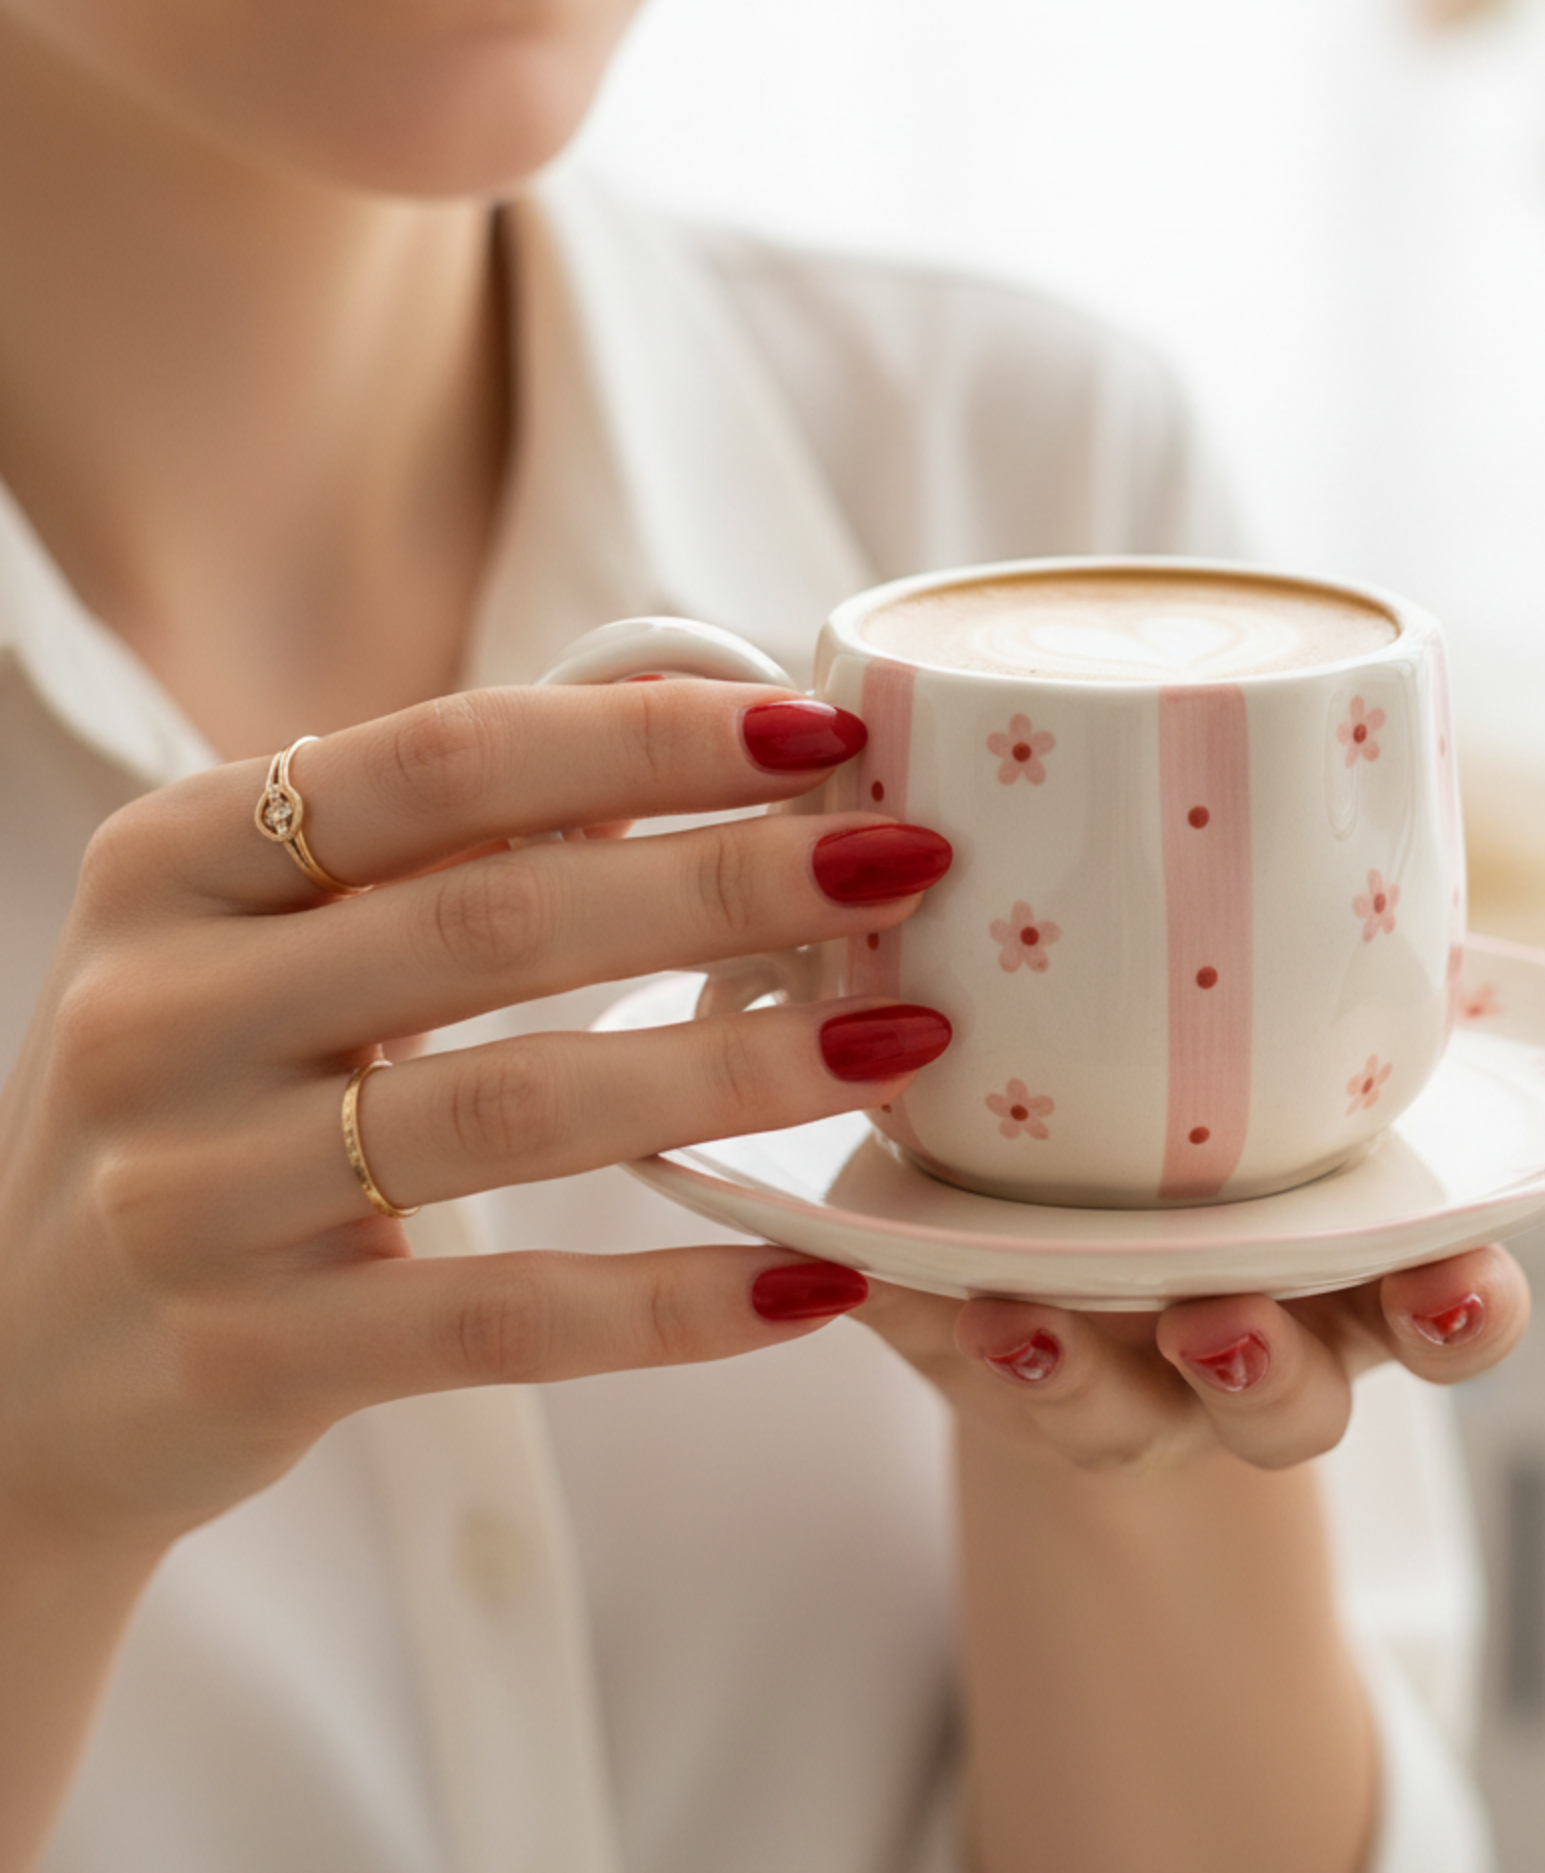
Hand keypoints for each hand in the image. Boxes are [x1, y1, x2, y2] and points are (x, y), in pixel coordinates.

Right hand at [0, 682, 955, 1554]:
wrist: (19, 1368)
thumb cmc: (206, 1100)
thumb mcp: (265, 936)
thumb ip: (441, 835)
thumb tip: (680, 727)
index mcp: (183, 857)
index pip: (446, 758)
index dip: (650, 739)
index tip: (825, 734)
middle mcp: (166, 1006)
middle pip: (496, 917)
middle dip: (726, 884)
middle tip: (905, 867)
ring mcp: (194, 1189)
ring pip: (512, 1106)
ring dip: (734, 1067)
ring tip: (902, 1045)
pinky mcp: (248, 1352)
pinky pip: (500, 1317)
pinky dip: (670, 1303)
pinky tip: (810, 1278)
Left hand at [859, 938, 1544, 1471]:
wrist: (1128, 1206)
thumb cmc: (1280, 1120)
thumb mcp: (1393, 1048)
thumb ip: (1532, 1014)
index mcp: (1367, 1272)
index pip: (1454, 1320)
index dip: (1465, 1314)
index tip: (1452, 1281)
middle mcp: (1256, 1339)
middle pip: (1293, 1401)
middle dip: (1270, 1374)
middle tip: (1224, 1320)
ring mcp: (1121, 1365)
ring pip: (1117, 1408)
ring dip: (1076, 1376)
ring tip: (1027, 1322)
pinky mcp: (988, 1346)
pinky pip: (956, 1357)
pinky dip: (928, 1326)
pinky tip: (887, 1276)